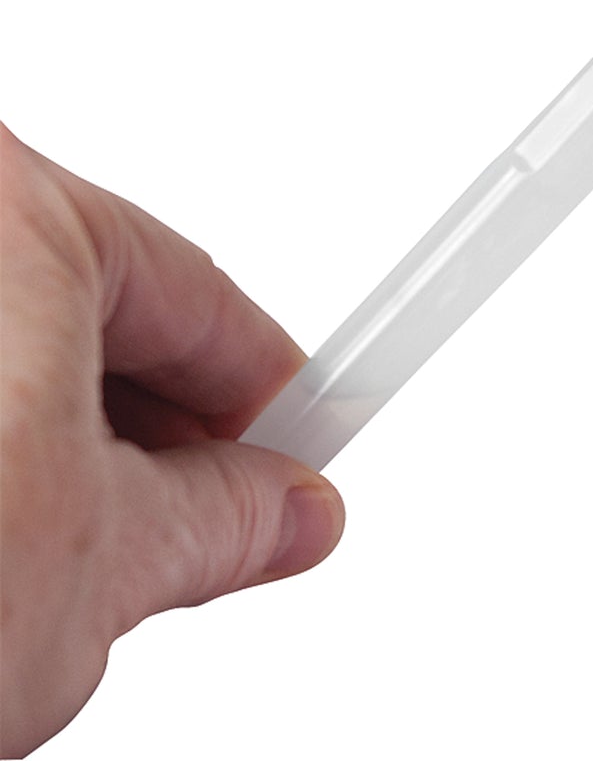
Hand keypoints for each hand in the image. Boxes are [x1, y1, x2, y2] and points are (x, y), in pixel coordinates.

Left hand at [0, 125, 342, 756]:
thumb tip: (276, 511)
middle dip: (142, 422)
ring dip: (27, 440)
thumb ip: (215, 520)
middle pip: (63, 302)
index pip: (186, 288)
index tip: (302, 435)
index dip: (266, 386)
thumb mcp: (89, 568)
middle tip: (200, 520)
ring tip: (47, 558)